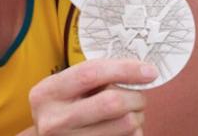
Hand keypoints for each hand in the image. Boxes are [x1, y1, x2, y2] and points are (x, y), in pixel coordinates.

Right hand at [28, 58, 158, 134]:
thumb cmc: (58, 107)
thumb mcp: (62, 87)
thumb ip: (92, 77)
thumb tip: (136, 68)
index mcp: (49, 92)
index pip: (91, 73)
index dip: (124, 69)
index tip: (149, 70)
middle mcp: (56, 119)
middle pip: (112, 103)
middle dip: (135, 96)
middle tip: (139, 94)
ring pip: (125, 125)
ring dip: (137, 116)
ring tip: (131, 111)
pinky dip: (134, 132)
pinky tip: (124, 128)